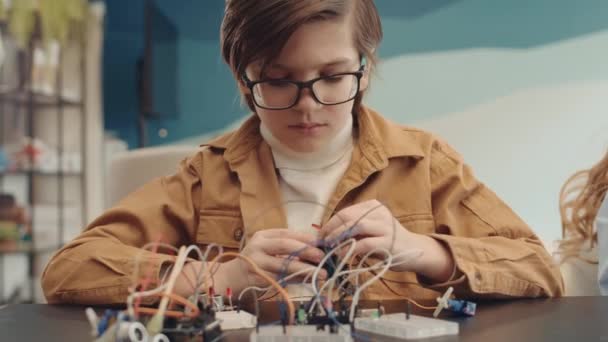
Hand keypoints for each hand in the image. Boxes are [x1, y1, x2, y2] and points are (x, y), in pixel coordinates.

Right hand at [215, 229, 327, 294]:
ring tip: (321, 273)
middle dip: (306, 250)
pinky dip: (296, 280)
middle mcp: (258, 246)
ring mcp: (256, 262)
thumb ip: (286, 248)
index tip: (321, 242)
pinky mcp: (257, 278)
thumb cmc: (254, 262)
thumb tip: (315, 250)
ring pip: (284, 265)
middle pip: (285, 245)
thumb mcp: (266, 249)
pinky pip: (281, 279)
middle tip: (322, 257)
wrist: (230, 278)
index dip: (304, 237)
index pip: (286, 233)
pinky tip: (308, 280)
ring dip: (305, 269)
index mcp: (263, 235)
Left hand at [319, 200, 454, 281]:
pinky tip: (341, 255)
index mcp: (373, 206)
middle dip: (331, 229)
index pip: (346, 212)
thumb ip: (353, 229)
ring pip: (355, 226)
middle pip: (348, 217)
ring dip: (339, 237)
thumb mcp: (371, 230)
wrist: (414, 250)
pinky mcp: (388, 242)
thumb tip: (327, 235)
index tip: (320, 235)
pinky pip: (364, 243)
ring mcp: (385, 226)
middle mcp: (379, 213)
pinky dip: (350, 249)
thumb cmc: (388, 241)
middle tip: (322, 242)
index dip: (330, 223)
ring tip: (330, 247)